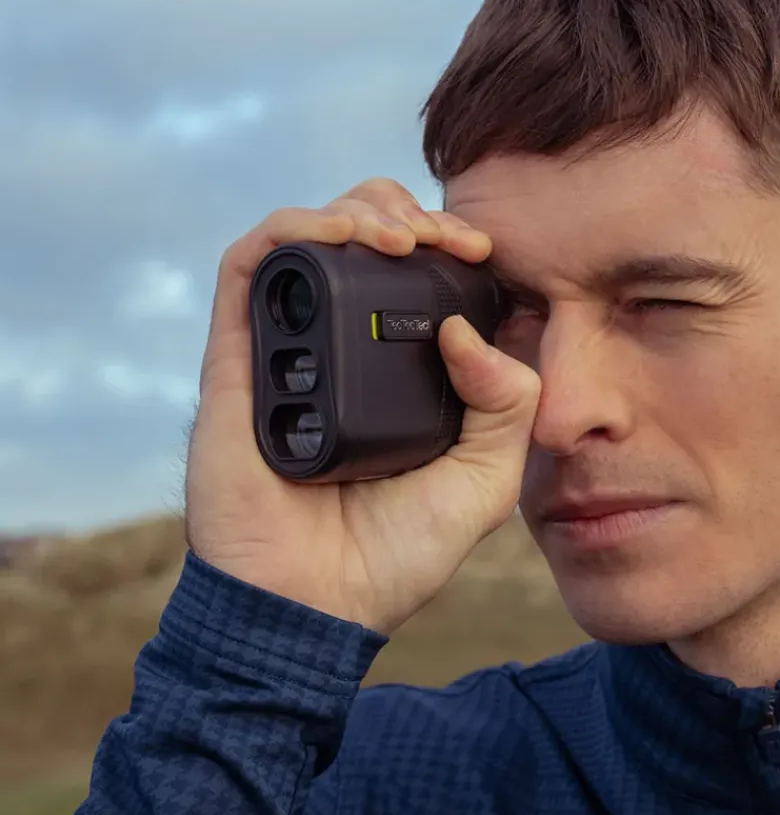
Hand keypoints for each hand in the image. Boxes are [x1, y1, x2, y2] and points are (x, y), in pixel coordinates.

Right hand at [184, 178, 540, 631]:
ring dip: (356, 209)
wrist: (317, 605)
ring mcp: (291, 351)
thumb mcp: (486, 480)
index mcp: (402, 375)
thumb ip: (507, 404)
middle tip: (445, 238)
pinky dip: (294, 231)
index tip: (484, 251)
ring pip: (307, 237)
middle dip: (407, 213)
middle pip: (362, 240)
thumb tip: (466, 329)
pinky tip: (344, 238)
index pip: (419, 277)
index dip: (452, 245)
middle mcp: (346, 353)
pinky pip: (250, 267)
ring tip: (403, 236)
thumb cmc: (400, 552)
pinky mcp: (238, 360)